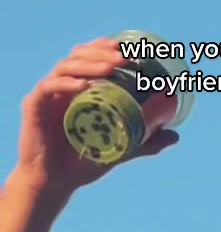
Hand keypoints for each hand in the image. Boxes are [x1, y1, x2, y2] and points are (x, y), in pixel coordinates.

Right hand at [15, 39, 178, 198]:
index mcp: (80, 89)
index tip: (130, 48)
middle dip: (103, 52)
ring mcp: (48, 94)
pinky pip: (48, 88)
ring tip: (112, 66)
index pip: (91, 57)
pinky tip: (83, 85)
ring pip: (66, 67)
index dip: (108, 48)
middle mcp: (63, 86)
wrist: (57, 183)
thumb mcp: (119, 149)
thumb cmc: (84, 162)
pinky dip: (66, 83)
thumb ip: (144, 142)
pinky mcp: (34, 106)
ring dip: (90, 63)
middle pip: (80, 56)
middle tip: (125, 57)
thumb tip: (175, 135)